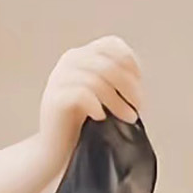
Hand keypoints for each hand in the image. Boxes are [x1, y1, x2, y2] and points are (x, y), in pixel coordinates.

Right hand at [38, 36, 142, 156]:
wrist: (56, 148)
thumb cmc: (85, 121)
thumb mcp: (103, 93)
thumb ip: (116, 79)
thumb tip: (138, 80)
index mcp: (81, 55)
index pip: (111, 44)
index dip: (131, 63)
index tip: (139, 86)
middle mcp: (68, 62)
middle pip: (107, 64)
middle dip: (129, 86)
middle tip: (138, 108)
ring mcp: (58, 79)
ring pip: (96, 81)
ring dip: (118, 101)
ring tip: (128, 118)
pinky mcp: (53, 99)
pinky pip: (81, 95)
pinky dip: (97, 106)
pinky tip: (102, 118)